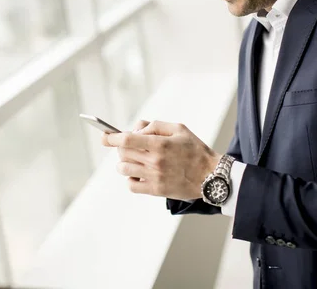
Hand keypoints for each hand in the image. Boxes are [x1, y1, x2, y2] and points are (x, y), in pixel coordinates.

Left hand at [103, 120, 219, 200]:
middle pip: (122, 153)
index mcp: (159, 144)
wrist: (211, 176)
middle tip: (130, 146)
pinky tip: (139, 173)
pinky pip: (131, 185)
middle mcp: (154, 161)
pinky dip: (130, 179)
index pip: (126, 140)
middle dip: (121, 147)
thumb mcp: (178, 128)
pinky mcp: (156, 190)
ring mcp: (154, 177)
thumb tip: (135, 130)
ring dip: (125, 162)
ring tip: (136, 160)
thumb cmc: (195, 149)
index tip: (105, 136)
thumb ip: (154, 125)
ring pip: (123, 169)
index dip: (111, 137)